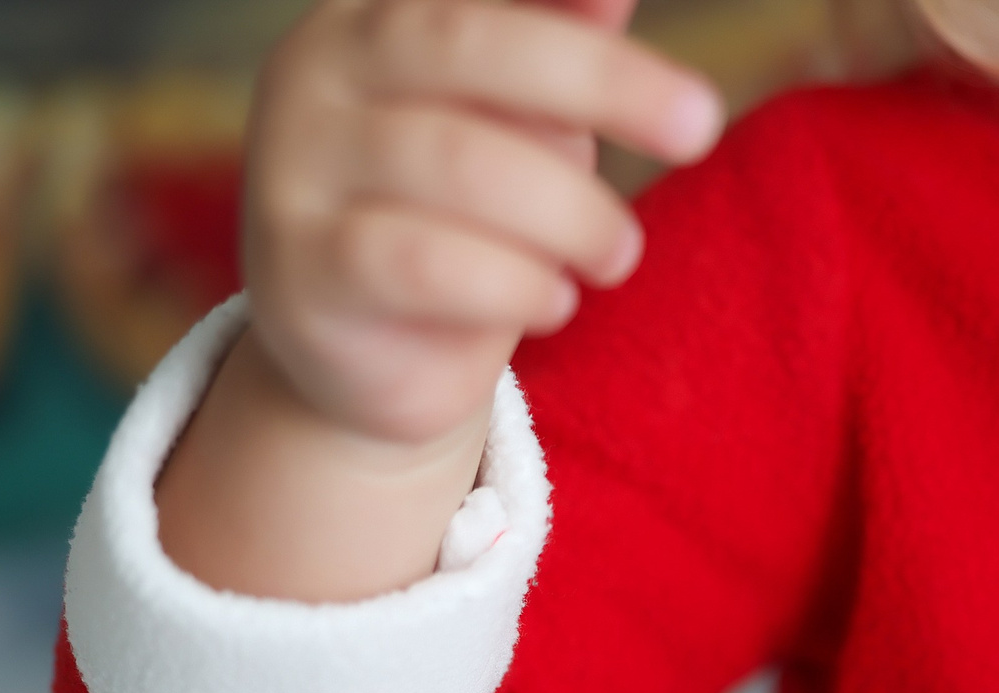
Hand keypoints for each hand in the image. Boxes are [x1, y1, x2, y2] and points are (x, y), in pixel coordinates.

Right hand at [242, 0, 724, 447]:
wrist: (368, 351)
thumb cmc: (460, 210)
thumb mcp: (517, 120)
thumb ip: (557, 45)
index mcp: (374, 16)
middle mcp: (318, 69)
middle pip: (467, 44)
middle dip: (601, 79)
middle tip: (701, 124)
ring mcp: (297, 166)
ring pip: (460, 163)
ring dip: (572, 215)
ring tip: (616, 254)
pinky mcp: (306, 269)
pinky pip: (428, 263)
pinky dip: (518, 283)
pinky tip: (556, 300)